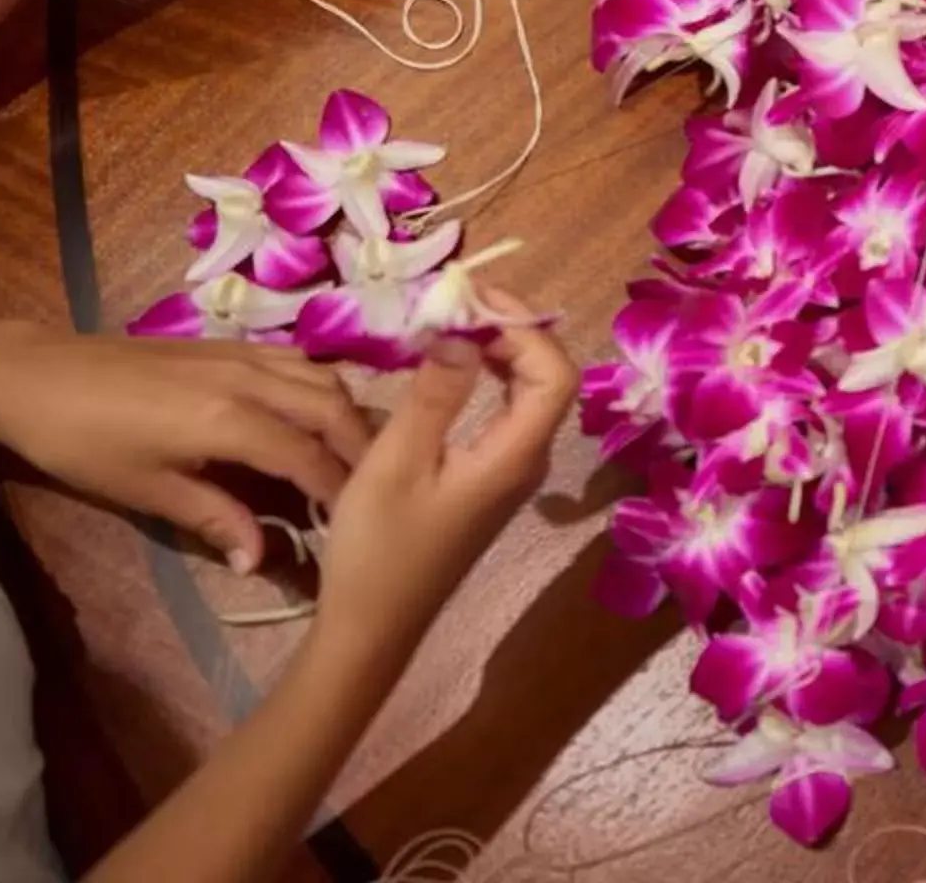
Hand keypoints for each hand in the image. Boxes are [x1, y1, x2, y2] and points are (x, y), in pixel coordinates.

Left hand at [0, 324, 368, 573]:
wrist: (38, 375)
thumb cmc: (83, 443)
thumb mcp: (144, 491)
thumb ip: (213, 517)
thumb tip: (259, 560)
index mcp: (230, 421)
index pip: (310, 457)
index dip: (339, 491)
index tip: (359, 523)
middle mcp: (250, 380)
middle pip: (333, 408)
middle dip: (362, 449)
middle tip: (374, 490)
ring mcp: (243, 355)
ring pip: (324, 376)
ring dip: (348, 414)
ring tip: (354, 454)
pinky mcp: (229, 345)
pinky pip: (299, 361)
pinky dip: (323, 387)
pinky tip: (316, 413)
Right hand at [315, 306, 573, 657]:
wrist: (370, 627)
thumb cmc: (378, 549)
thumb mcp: (396, 463)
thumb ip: (435, 393)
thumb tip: (463, 329)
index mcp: (515, 456)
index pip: (554, 372)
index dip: (522, 326)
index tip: (471, 297)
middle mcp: (527, 462)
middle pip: (547, 377)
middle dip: (510, 329)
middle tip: (458, 301)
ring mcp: (510, 475)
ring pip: (527, 394)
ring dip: (497, 351)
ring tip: (449, 321)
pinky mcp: (488, 483)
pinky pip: (505, 414)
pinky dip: (485, 378)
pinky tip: (448, 366)